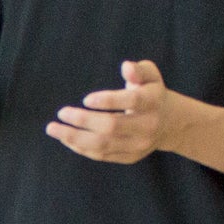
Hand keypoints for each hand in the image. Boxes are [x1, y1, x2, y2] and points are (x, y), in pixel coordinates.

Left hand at [48, 59, 183, 164]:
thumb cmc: (151, 92)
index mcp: (152, 102)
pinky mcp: (130, 157)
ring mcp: (138, 145)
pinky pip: (102, 155)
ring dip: (74, 138)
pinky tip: (66, 138)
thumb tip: (126, 66)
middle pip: (112, 127)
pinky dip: (81, 147)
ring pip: (103, 145)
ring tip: (53, 129)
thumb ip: (138, 69)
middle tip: (61, 112)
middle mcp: (147, 126)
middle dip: (83, 120)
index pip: (131, 101)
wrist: (170, 124)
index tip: (85, 99)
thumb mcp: (150, 75)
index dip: (108, 101)